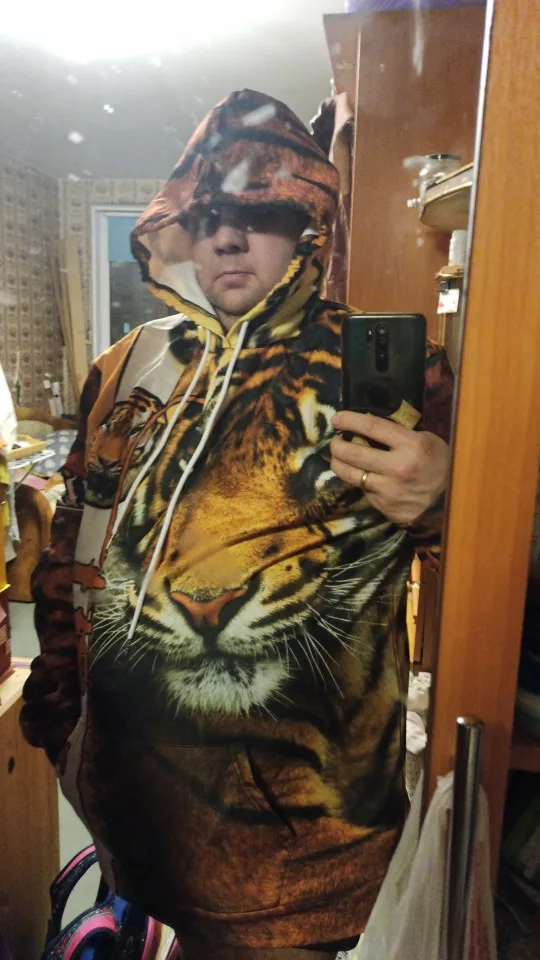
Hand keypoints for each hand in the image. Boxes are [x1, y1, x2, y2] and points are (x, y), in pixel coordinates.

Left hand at [330, 411, 449, 524]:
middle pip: (354, 453)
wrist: (450, 498)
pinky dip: (360, 482)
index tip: (337, 419)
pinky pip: (364, 491)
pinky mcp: (385, 507)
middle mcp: (398, 468)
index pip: (372, 427)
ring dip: (339, 464)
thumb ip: (397, 433)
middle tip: (334, 441)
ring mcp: (390, 490)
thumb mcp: (425, 439)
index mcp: (411, 445)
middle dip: (337, 445)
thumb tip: (365, 425)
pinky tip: (362, 476)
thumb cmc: (437, 462)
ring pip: (351, 475)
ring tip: (337, 458)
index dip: (350, 420)